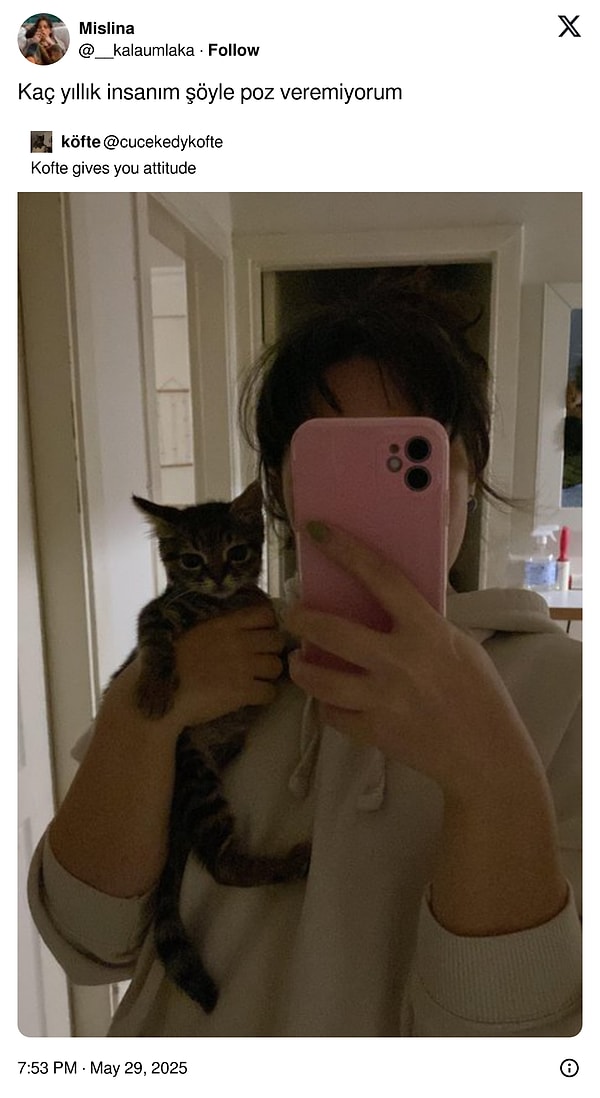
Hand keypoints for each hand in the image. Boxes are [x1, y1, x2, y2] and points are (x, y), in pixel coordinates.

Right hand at [172, 603, 285, 725]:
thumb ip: (217, 624)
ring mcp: (243, 666)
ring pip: (277, 666)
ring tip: (254, 679)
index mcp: (225, 622)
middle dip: (270, 651)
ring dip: (268, 674)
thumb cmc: (168, 664)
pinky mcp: (243, 692)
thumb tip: (237, 624)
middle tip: (258, 661)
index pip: (265, 613)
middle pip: (276, 640)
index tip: (258, 636)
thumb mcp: (192, 631)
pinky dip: (263, 695)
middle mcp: (238, 640)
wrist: (161, 697)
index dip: (266, 625)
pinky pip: (270, 692)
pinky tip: (250, 696)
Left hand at [285, 523, 543, 805]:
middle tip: (291, 614)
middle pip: (333, 631)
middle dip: (302, 619)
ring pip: (320, 679)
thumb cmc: (479, 693)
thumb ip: (422, 625)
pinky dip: (326, 704)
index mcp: (427, 632)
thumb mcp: (458, 645)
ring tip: (297, 661)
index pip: (381, 578)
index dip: (346, 550)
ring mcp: (384, 700)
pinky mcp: (375, 732)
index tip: (317, 532)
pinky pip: (333, 714)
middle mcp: (400, 662)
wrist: (486, 755)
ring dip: (301, 667)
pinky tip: (328, 697)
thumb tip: (388, 600)